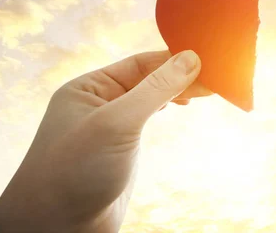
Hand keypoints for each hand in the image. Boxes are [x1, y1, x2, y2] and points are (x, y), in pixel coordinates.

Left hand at [0, 50, 208, 232]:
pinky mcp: (122, 148)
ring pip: (150, 98)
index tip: (209, 61)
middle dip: (181, 76)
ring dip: (177, 91)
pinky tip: (181, 104)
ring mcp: (111, 126)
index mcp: (89, 87)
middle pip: (148, 78)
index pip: (141, 63)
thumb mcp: (117, 123)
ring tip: (207, 90)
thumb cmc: (75, 171)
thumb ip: (154, 89)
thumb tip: (190, 58)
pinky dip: (168, 107)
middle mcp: (98, 102)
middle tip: (216, 79)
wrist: (59, 228)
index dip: (175, 60)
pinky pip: (148, 117)